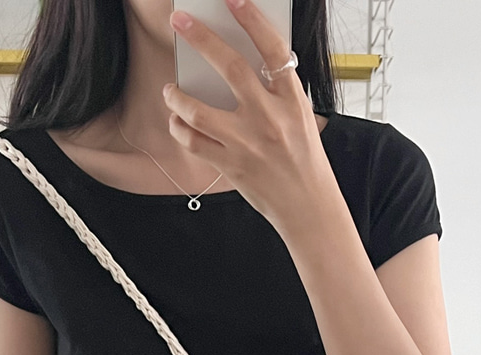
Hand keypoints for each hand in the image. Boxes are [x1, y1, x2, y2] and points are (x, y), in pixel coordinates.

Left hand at [164, 0, 338, 232]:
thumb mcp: (301, 120)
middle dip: (201, 39)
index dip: (252, 19)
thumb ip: (277, 93)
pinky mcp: (231, 166)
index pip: (272, 49)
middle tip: (181, 22)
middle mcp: (269, 119)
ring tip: (170, 90)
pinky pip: (193, 142)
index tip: (233, 0)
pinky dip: (179, 129)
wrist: (309, 208)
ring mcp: (248, 144)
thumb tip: (244, 67)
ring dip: (177, 96)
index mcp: (292, 102)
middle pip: (230, 68)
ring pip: (199, 111)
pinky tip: (177, 122)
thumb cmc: (305, 164)